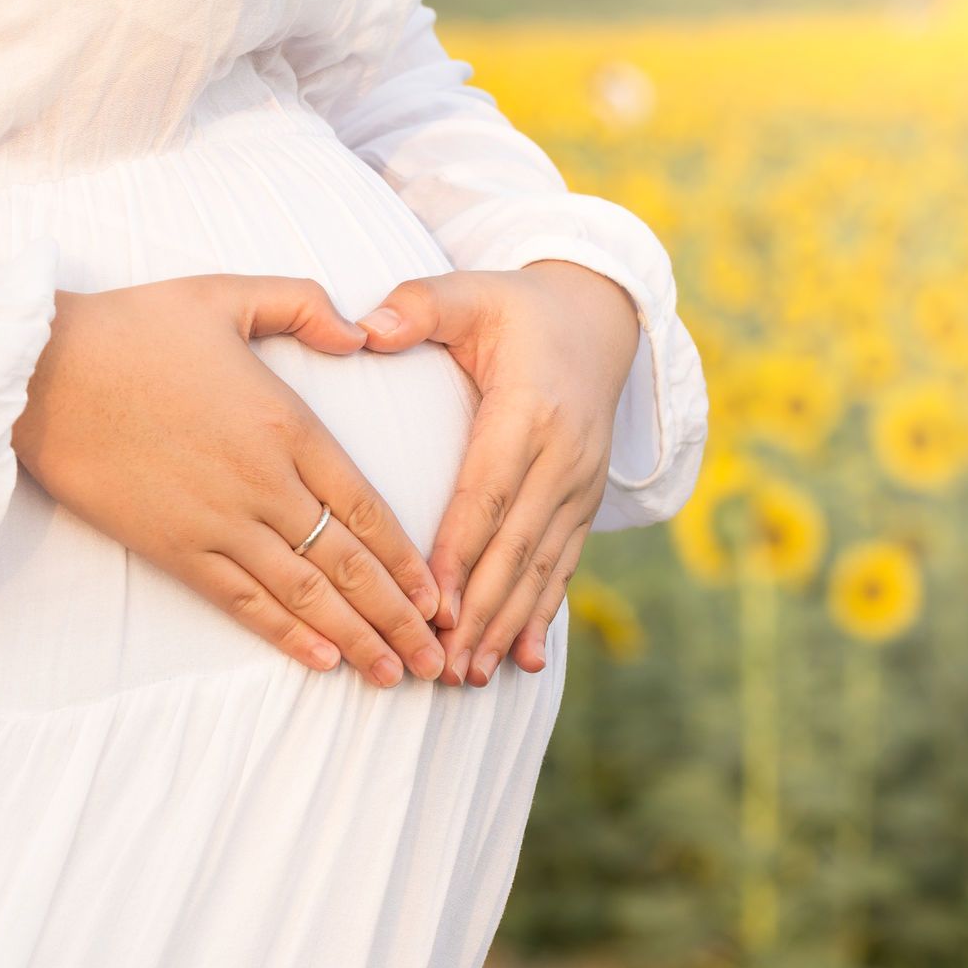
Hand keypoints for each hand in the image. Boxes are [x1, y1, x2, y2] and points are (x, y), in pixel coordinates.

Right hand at [14, 274, 446, 686]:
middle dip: (400, 616)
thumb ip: (302, 306)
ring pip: (304, 593)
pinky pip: (242, 601)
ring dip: (355, 638)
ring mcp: (218, 520)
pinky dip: (285, 634)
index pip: (367, 505)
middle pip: (349, 562)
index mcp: (286, 423)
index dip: (409, 558)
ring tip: (394, 675)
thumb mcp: (227, 293)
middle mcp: (263, 482)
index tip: (440, 594)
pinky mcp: (173, 547)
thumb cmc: (132, 327)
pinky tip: (320, 661)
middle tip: (437, 660)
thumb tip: (360, 331)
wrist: (40, 372)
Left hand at [357, 260, 640, 682]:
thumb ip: (417, 305)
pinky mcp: (586, 504)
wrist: (599, 320)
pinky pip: (563, 566)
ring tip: (470, 677)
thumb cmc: (516, 309)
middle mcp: (562, 457)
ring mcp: (579, 486)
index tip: (430, 604)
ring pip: (540, 568)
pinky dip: (542, 615)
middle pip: (514, 547)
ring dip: (505, 626)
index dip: (459, 553)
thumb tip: (368, 328)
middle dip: (479, 612)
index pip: (486, 494)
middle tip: (441, 666)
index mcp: (528, 411)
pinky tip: (524, 660)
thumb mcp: (469, 291)